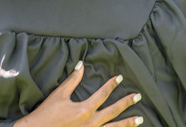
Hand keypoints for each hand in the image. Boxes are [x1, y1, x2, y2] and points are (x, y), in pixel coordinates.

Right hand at [14, 61, 142, 126]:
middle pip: (113, 112)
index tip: (120, 77)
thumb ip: (72, 80)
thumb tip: (81, 64)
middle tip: (138, 96)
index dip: (111, 84)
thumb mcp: (59, 95)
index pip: (102, 94)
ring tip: (140, 119)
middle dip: (126, 103)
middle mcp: (91, 123)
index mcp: (84, 110)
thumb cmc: (46, 115)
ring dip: (127, 123)